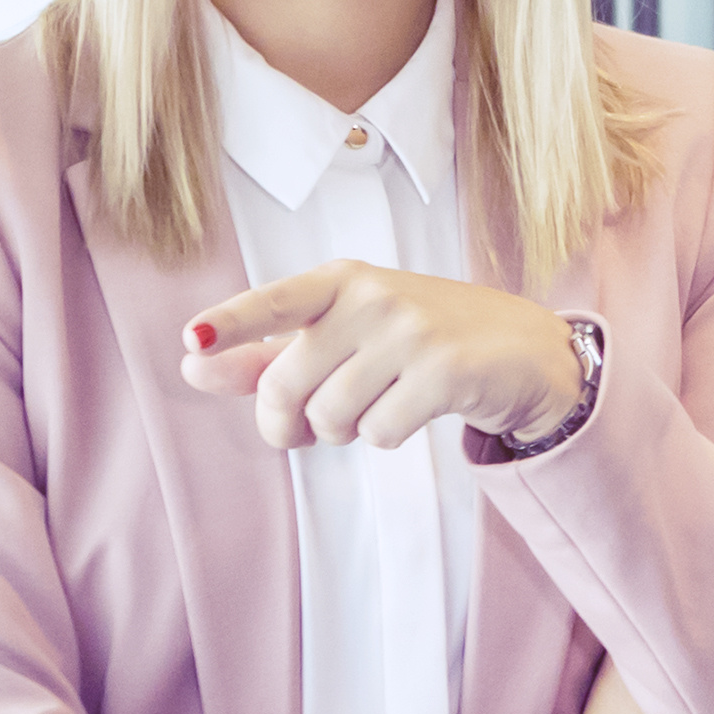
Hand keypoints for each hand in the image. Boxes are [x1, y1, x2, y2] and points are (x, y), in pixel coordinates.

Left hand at [181, 263, 583, 453]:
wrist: (521, 350)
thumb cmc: (417, 341)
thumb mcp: (343, 335)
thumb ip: (267, 353)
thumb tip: (192, 365)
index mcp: (340, 279)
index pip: (275, 301)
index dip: (231, 324)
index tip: (193, 341)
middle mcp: (373, 296)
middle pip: (287, 386)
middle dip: (288, 423)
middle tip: (309, 426)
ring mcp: (412, 331)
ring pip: (331, 416)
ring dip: (342, 431)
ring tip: (374, 406)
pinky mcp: (445, 370)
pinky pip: (379, 432)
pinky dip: (386, 434)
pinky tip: (412, 409)